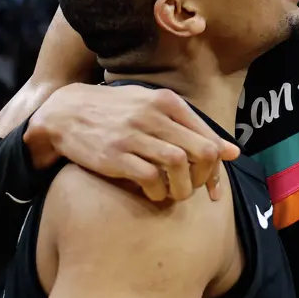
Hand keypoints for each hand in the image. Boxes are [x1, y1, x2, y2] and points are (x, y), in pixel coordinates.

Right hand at [26, 83, 239, 202]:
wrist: (66, 112)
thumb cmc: (116, 112)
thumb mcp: (153, 108)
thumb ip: (191, 128)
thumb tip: (233, 152)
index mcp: (167, 102)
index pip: (209, 138)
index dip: (217, 167)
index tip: (213, 187)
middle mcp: (154, 115)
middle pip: (201, 151)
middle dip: (204, 178)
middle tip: (193, 189)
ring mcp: (134, 135)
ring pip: (179, 165)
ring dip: (183, 188)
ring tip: (175, 194)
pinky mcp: (116, 155)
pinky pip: (150, 178)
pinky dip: (158, 191)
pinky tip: (153, 193)